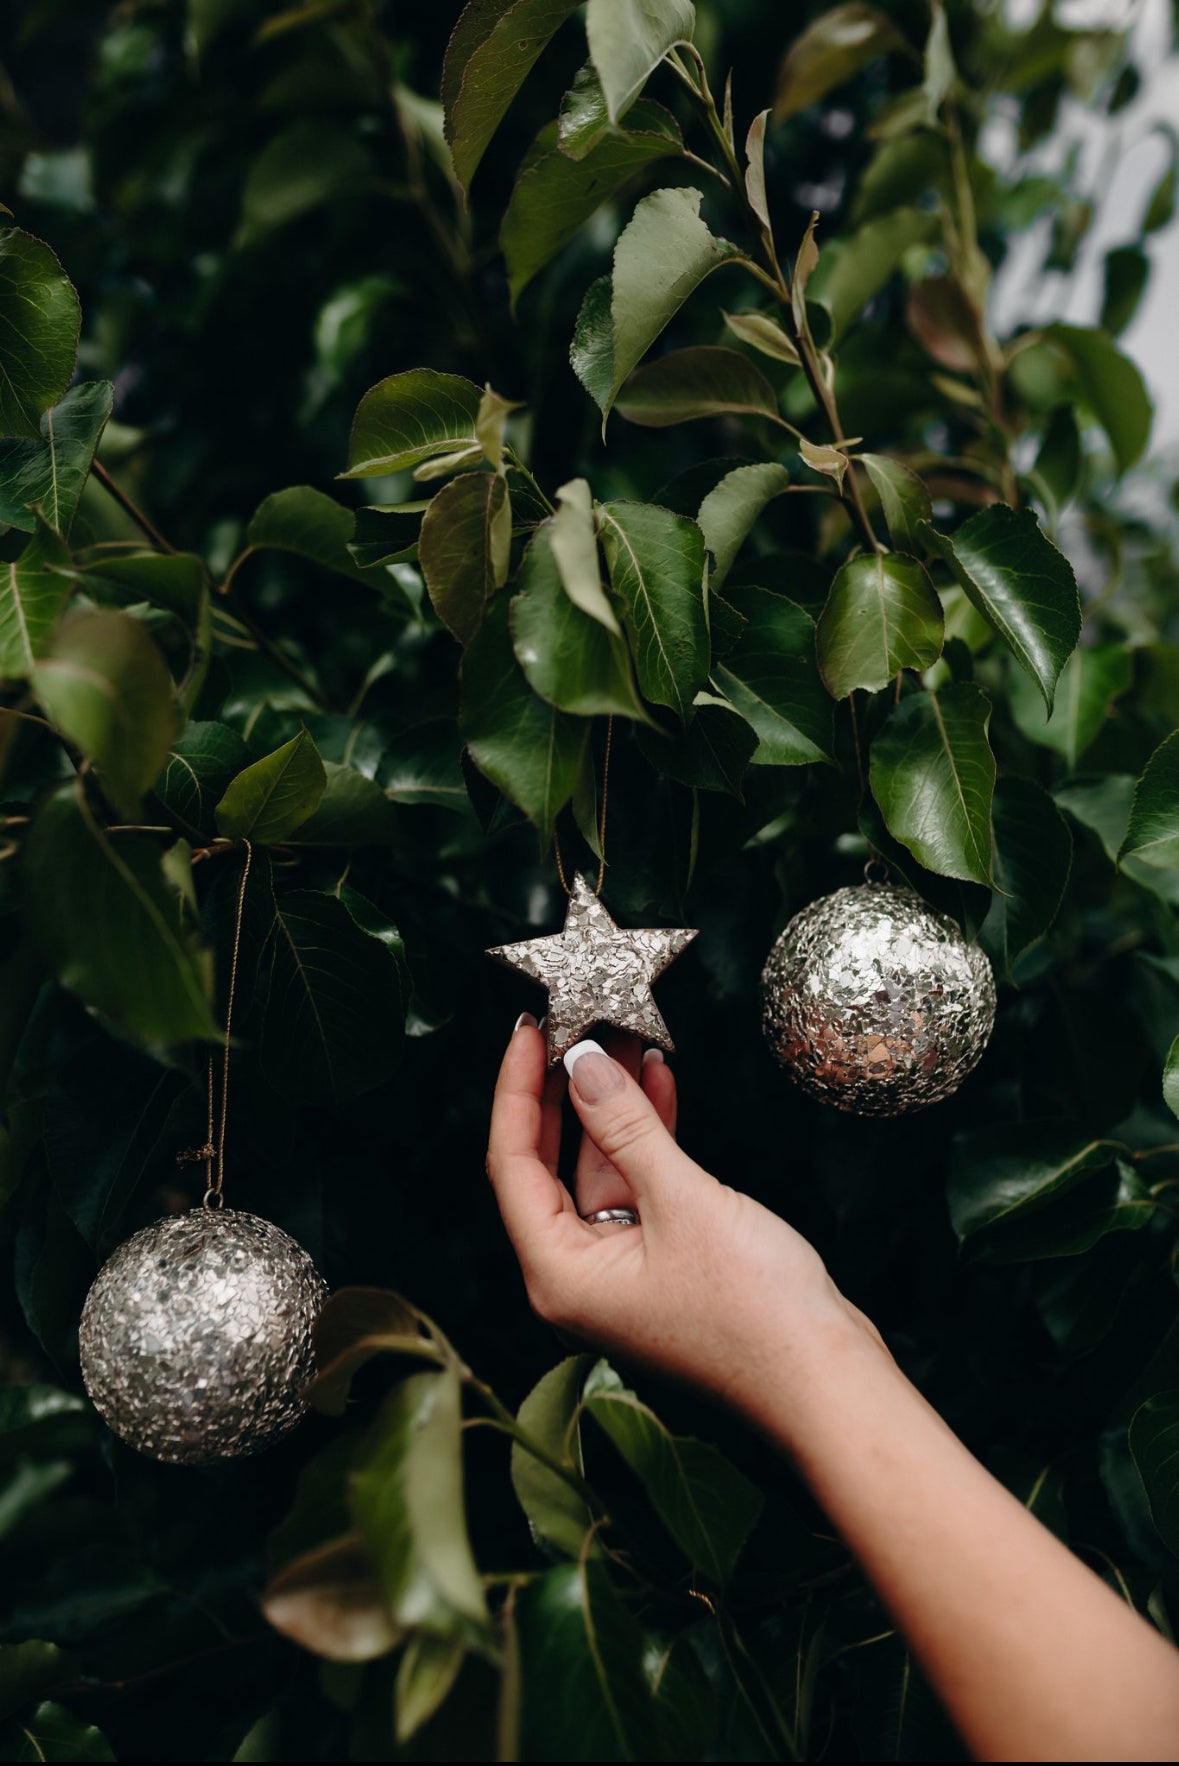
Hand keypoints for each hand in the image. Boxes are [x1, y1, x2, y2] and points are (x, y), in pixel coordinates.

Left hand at [486, 1018, 881, 1424]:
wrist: (827, 1380)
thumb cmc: (756, 1314)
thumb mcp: (684, 1201)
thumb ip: (625, 1127)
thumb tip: (581, 1064)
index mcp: (559, 1275)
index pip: (512, 1164)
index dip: (516, 1090)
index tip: (527, 1032)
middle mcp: (578, 1279)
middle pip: (549, 1166)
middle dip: (565, 1091)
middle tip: (574, 1024)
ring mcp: (621, 1273)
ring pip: (599, 1171)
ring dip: (613, 1108)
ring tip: (625, 1039)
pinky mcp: (663, 1265)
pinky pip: (638, 1189)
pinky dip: (647, 1139)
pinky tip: (659, 1085)